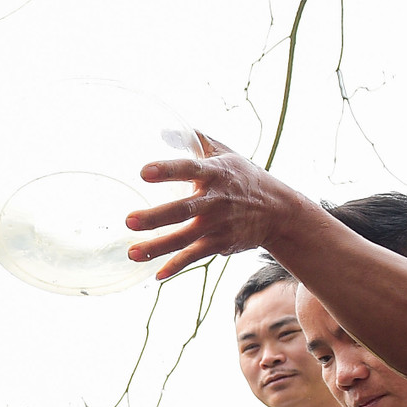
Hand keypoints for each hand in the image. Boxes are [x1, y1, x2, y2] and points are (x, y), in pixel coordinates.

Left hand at [124, 136, 310, 281]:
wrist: (278, 211)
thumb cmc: (244, 176)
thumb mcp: (225, 153)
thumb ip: (195, 140)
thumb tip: (163, 131)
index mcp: (216, 173)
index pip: (189, 169)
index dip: (168, 170)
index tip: (144, 172)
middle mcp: (217, 200)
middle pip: (183, 210)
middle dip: (155, 217)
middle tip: (128, 220)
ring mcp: (218, 224)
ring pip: (185, 238)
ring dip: (157, 247)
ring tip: (131, 252)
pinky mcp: (220, 243)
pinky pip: (195, 256)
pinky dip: (177, 266)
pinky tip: (158, 274)